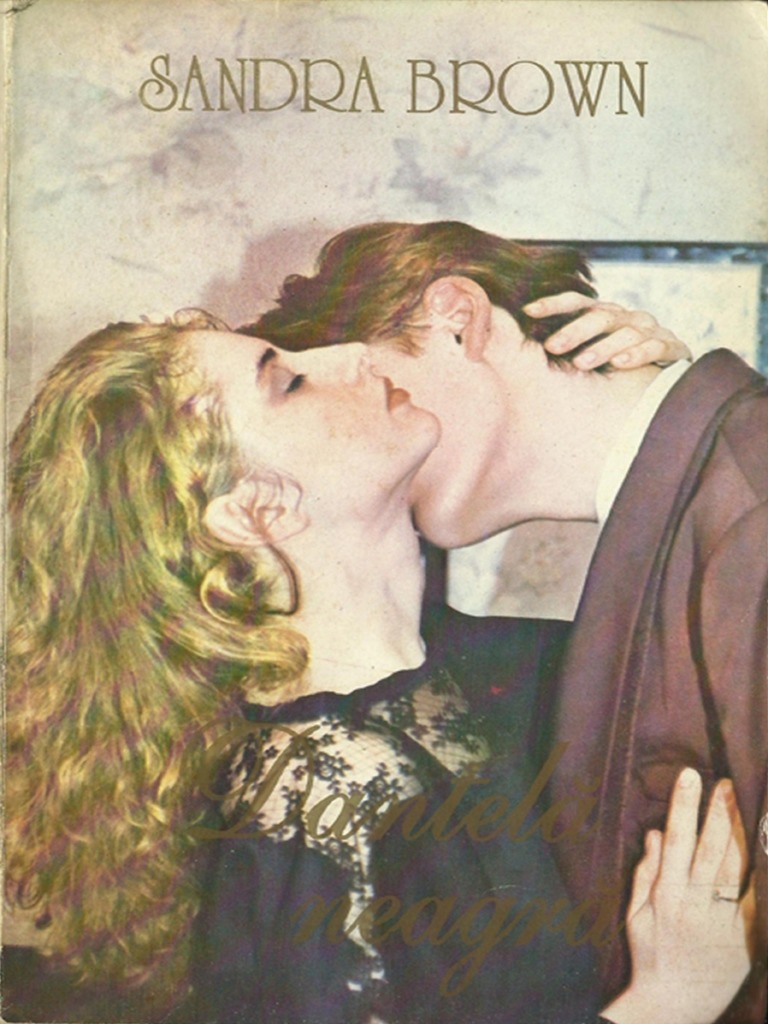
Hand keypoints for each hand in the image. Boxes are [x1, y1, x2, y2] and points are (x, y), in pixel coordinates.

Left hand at [523, 292, 690, 369]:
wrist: (670, 379)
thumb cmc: (620, 365)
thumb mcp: (591, 352)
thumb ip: (565, 348)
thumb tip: (517, 345)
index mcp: (604, 315)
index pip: (577, 303)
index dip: (553, 304)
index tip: (528, 312)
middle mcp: (627, 318)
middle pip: (600, 317)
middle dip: (574, 332)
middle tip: (551, 348)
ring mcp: (651, 331)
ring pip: (626, 333)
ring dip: (602, 347)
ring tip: (581, 363)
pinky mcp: (672, 347)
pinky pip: (656, 347)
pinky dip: (638, 354)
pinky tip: (620, 364)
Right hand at [601, 768, 754, 1023]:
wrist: (676, 1006)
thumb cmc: (651, 955)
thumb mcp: (635, 916)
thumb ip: (645, 873)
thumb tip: (654, 833)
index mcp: (666, 896)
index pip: (677, 841)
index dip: (683, 807)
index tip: (689, 776)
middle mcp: (695, 906)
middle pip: (712, 850)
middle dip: (720, 813)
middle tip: (729, 782)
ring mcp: (723, 922)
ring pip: (737, 870)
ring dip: (743, 834)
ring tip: (750, 805)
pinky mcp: (744, 938)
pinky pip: (755, 899)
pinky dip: (761, 873)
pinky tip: (763, 848)